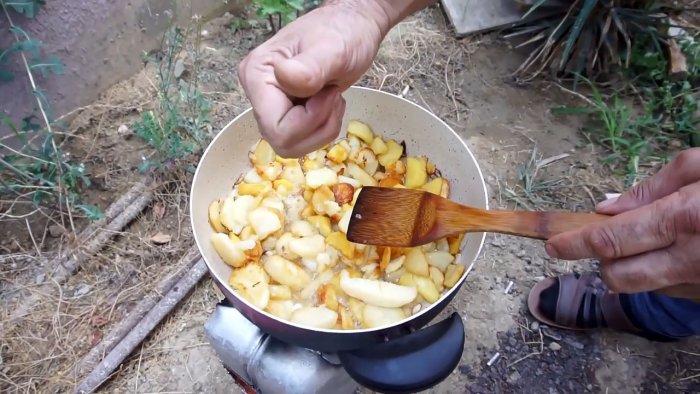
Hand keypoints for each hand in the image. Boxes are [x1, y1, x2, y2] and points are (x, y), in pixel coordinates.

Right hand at [237, 0, 434, 157]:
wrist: (352, 28)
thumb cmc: (343, 32)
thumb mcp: (332, 47)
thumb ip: (309, 67)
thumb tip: (285, 78)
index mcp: (256, 76)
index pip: (276, 128)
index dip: (309, 121)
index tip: (328, 93)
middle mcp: (256, 93)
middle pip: (283, 141)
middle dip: (317, 127)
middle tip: (332, 96)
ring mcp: (270, 105)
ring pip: (292, 146)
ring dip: (322, 128)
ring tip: (332, 98)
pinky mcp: (285, 113)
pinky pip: (302, 140)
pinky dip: (323, 127)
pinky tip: (328, 102)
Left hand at [544, 148, 699, 294]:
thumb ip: (653, 188)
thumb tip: (607, 209)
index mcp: (684, 219)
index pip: (610, 240)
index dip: (574, 244)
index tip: (552, 245)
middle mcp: (690, 260)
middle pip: (619, 276)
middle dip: (604, 260)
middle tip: (612, 239)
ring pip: (644, 287)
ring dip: (637, 267)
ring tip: (662, 240)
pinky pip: (672, 291)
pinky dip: (665, 274)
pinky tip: (685, 253)